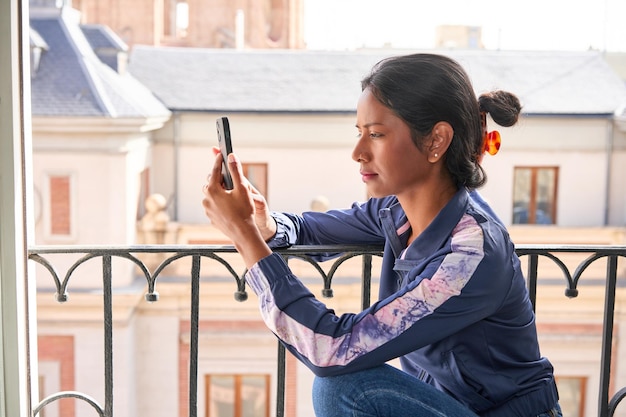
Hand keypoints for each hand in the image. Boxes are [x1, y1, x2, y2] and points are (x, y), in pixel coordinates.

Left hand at [202, 151, 271, 267]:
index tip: (220, 154)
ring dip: (219, 191)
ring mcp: (207, 209)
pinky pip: (213, 205)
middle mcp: (207, 199)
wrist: (243, 233)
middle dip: (219, 179)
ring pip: (211, 194)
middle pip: (211, 182)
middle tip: (229, 179)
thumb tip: (232, 157)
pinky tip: (230, 205)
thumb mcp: (242, 189)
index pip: (215, 170)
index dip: (219, 161)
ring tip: (231, 194)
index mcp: (213, 190)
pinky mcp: (210, 217)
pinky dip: (219, 202)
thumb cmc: (244, 211)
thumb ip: (236, 171)